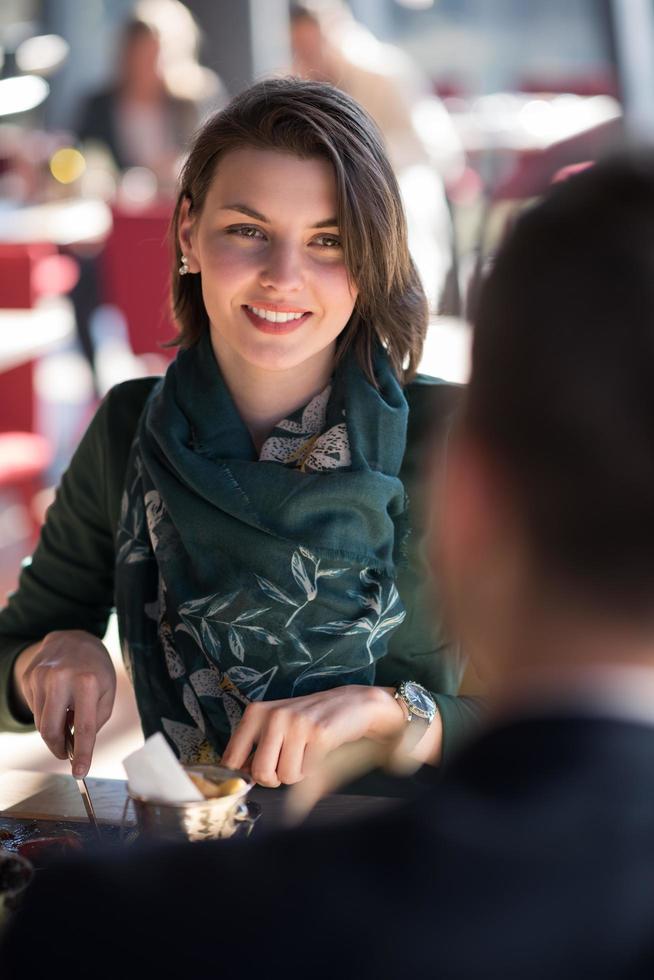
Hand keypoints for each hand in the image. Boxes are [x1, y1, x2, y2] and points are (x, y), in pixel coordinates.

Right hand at [12, 630, 115, 776]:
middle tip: (66, 752)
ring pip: (40, 722)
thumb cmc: (96, 670)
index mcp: (87, 682)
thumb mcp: (107, 691)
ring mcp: (41, 676)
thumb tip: (77, 746)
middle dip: (58, 747)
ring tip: (66, 715)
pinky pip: (34, 709)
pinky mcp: (29, 676)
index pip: (84, 727)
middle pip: (50, 730)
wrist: (74, 639)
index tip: (80, 772)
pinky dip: (46, 713)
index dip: (82, 753)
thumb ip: (96, 720)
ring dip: (53, 728)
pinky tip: (57, 699)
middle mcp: (61, 678)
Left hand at [221, 685, 406, 786]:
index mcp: (255, 713)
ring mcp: (296, 724)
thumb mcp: (274, 726)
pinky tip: (318, 750)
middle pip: (260, 774)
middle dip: (275, 778)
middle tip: (286, 763)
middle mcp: (273, 716)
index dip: (241, 777)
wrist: (349, 704)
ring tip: (305, 752)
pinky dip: (313, 769)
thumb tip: (237, 779)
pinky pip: (307, 772)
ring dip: (297, 773)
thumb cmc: (307, 720)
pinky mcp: (319, 734)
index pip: (231, 758)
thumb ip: (253, 749)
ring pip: (285, 777)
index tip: (251, 778)